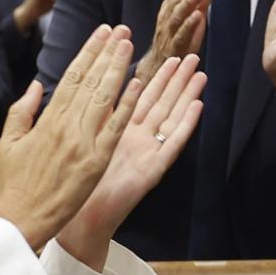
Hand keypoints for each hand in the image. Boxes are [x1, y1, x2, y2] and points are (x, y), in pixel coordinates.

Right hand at [0, 25, 139, 250]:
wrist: (23, 217)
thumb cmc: (16, 182)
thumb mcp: (9, 140)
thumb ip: (22, 109)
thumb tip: (36, 84)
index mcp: (46, 119)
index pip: (71, 77)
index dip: (88, 53)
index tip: (101, 33)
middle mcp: (66, 126)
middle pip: (91, 81)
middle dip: (107, 52)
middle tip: (121, 29)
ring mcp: (83, 142)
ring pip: (104, 98)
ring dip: (118, 69)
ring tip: (130, 45)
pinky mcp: (97, 161)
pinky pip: (115, 128)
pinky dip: (126, 105)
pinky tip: (137, 84)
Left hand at [57, 53, 206, 268]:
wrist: (79, 218)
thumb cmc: (75, 185)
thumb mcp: (78, 140)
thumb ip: (87, 114)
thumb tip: (88, 85)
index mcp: (120, 131)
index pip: (140, 96)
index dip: (154, 75)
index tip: (168, 56)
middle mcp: (137, 139)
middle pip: (160, 102)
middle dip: (176, 79)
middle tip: (192, 56)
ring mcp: (148, 153)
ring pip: (170, 117)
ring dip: (186, 94)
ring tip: (200, 73)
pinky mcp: (153, 169)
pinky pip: (172, 143)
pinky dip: (186, 125)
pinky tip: (198, 106)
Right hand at [136, 0, 213, 83]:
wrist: (161, 64)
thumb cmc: (179, 35)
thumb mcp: (194, 11)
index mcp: (171, 5)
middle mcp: (167, 15)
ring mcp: (169, 30)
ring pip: (178, 13)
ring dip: (190, 0)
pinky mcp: (175, 46)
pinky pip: (181, 34)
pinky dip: (189, 24)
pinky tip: (199, 16)